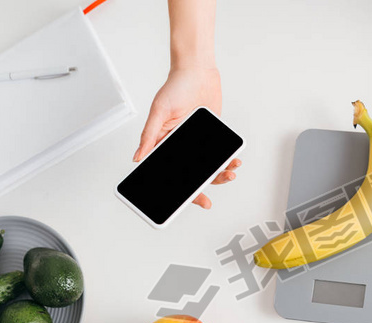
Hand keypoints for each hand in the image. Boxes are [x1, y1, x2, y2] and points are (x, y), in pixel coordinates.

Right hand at [133, 67, 240, 209]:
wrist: (199, 72)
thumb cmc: (175, 86)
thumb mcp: (160, 111)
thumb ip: (149, 136)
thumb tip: (138, 158)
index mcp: (164, 143)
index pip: (169, 173)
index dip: (176, 191)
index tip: (184, 201)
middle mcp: (181, 146)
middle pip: (190, 176)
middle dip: (200, 190)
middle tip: (207, 201)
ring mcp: (199, 143)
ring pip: (208, 168)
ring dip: (219, 175)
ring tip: (228, 174)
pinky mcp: (213, 136)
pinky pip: (221, 154)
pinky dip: (228, 160)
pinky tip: (234, 162)